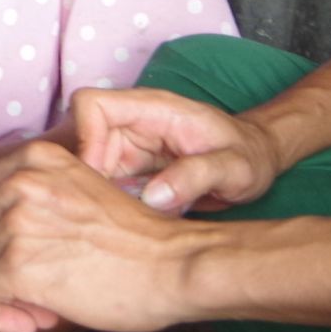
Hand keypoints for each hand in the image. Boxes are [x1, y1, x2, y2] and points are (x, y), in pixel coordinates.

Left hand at [0, 141, 209, 331]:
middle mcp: (19, 180)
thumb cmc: (132, 241)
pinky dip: (0, 319)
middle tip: (23, 288)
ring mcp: (16, 221)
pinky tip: (36, 320)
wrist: (175, 266)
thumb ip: (24, 201)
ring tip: (40, 305)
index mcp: (32, 158)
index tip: (6, 260)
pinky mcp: (18, 264)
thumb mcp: (73, 194)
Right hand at [67, 86, 284, 214]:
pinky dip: (92, 204)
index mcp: (153, 109)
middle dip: (75, 174)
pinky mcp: (123, 172)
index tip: (97, 177)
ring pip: (77, 164)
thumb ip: (197, 176)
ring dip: (82, 192)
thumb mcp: (235, 168)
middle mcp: (130, 124)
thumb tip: (154, 197)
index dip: (83, 139)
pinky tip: (110, 227)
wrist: (257, 160)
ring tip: (102, 222)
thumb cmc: (249, 156)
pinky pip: (93, 183)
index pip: (91, 104)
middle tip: (93, 211)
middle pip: (74, 137)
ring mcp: (124, 148)